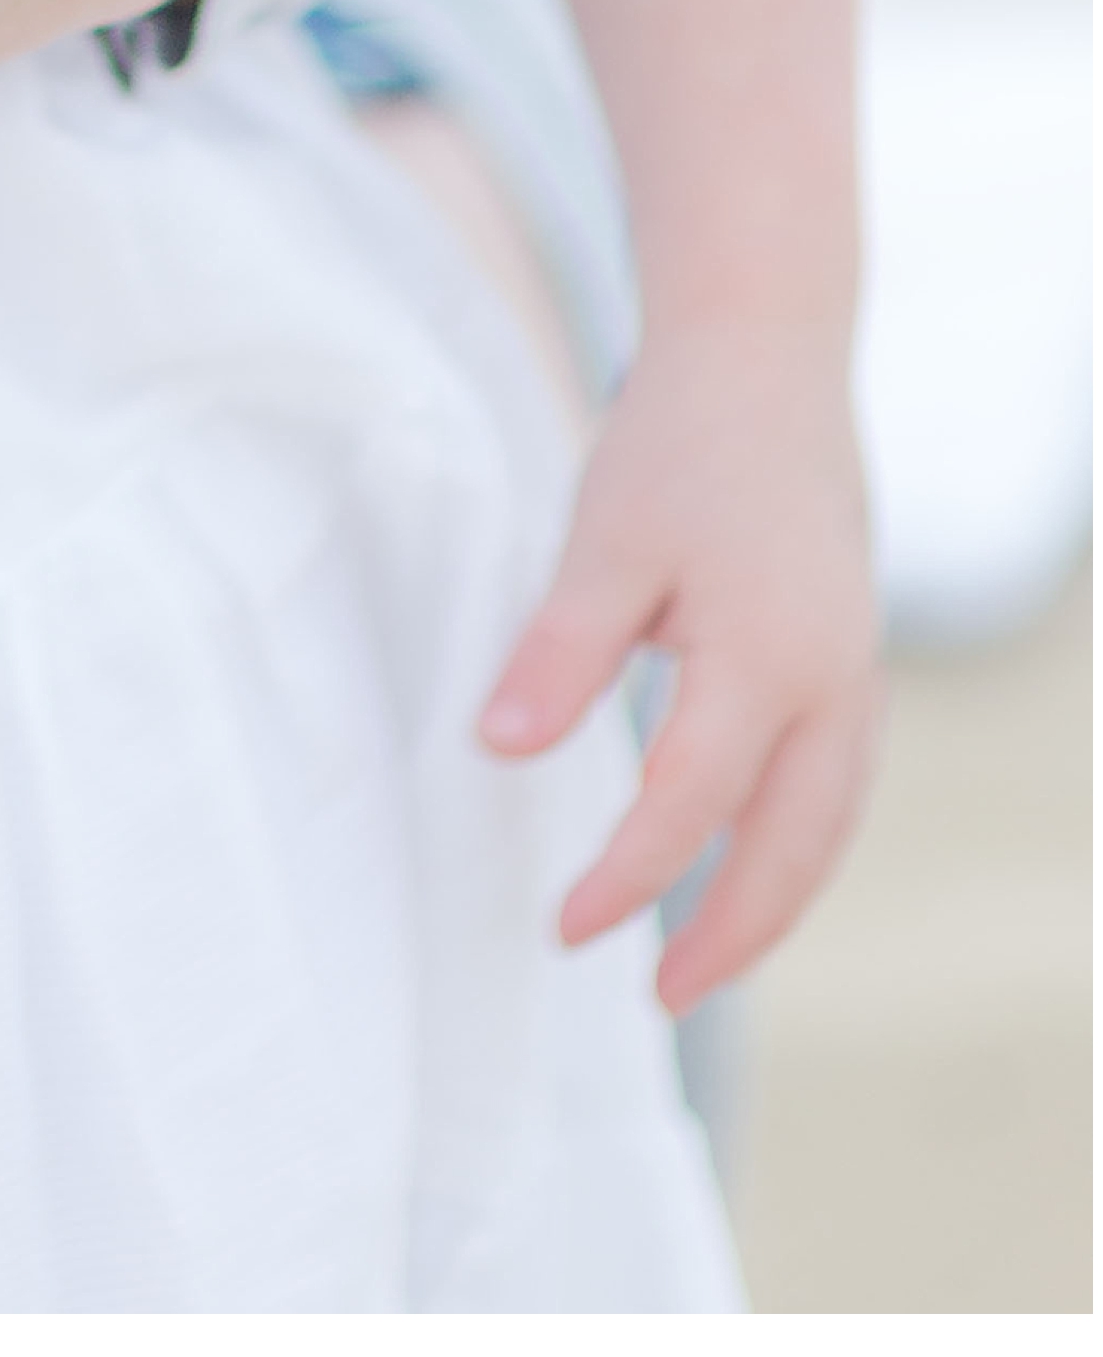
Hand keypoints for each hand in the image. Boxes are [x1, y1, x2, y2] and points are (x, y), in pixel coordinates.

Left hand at [479, 328, 881, 1004]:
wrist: (766, 357)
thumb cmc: (679, 443)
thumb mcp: (605, 539)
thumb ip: (560, 650)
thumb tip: (500, 747)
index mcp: (767, 657)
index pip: (690, 804)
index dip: (629, 877)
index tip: (568, 928)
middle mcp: (832, 682)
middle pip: (793, 850)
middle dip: (730, 936)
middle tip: (659, 999)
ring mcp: (856, 672)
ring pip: (829, 826)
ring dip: (773, 901)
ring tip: (702, 958)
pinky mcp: (854, 657)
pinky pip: (840, 784)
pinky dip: (799, 843)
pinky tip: (748, 861)